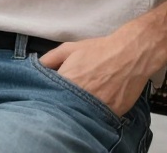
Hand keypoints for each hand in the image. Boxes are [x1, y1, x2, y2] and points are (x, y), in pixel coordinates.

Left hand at [37, 32, 156, 116]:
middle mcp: (81, 97)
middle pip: (64, 108)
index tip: (52, 93)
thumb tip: (36, 69)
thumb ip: (49, 60)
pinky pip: (99, 118)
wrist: (131, 54)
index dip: (49, 96)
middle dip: (63, 104)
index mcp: (67, 82)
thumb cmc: (99, 50)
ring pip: (81, 115)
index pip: (49, 97)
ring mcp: (98, 107)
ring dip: (79, 110)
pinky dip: (95, 114)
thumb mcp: (68, 48)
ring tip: (83, 99)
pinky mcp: (112, 113)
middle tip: (67, 96)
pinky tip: (96, 103)